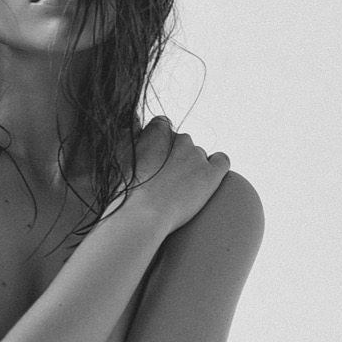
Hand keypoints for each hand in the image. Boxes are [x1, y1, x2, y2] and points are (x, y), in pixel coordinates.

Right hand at [130, 117, 230, 232]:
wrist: (142, 215)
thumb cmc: (126, 192)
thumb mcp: (119, 158)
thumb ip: (128, 139)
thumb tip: (132, 130)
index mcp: (157, 132)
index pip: (162, 126)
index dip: (159, 144)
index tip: (154, 159)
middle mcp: (179, 138)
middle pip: (182, 142)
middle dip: (176, 157)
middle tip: (165, 180)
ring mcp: (197, 155)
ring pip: (199, 155)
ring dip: (192, 167)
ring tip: (181, 190)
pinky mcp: (211, 173)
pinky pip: (222, 161)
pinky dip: (216, 167)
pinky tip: (208, 180)